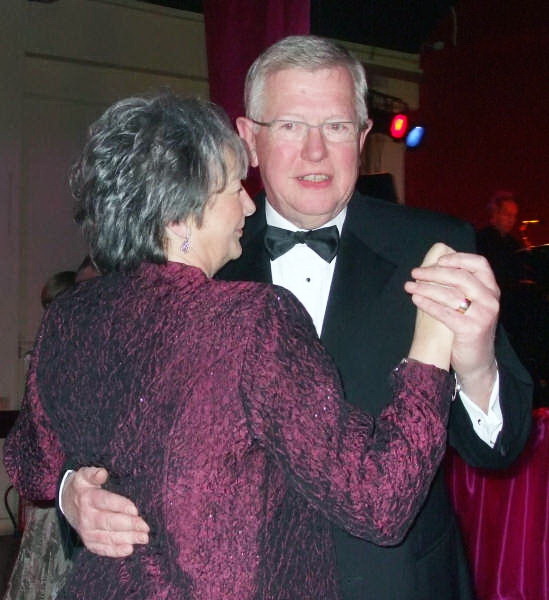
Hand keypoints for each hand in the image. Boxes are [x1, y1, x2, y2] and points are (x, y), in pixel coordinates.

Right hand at [61, 466, 148, 556]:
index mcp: (88, 498)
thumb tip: (102, 473)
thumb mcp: (84, 475)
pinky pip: (102, 548)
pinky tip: (129, 549)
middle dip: (129, 525)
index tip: (135, 510)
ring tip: (143, 538)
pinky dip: (115, 551)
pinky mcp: (88, 542)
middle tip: (145, 527)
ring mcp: (86, 531)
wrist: (66, 502)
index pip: (105, 502)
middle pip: (109, 522)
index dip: (120, 506)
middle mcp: (86, 517)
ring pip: (108, 537)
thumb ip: (94, 473)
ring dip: (127, 539)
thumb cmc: (82, 487)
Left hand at [404, 249, 498, 410]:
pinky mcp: (472, 329)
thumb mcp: (471, 303)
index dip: (458, 258)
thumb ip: (460, 285)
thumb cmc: (468, 328)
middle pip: (460, 276)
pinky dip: (428, 304)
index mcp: (492, 289)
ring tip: (409, 286)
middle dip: (434, 273)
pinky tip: (416, 300)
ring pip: (450, 294)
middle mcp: (491, 299)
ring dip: (426, 288)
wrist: (477, 361)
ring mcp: (483, 314)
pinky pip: (445, 313)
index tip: (437, 260)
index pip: (479, 263)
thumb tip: (435, 263)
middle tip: (415, 272)